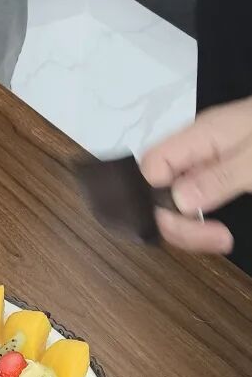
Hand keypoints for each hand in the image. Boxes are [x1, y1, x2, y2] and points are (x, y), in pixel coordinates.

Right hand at [141, 98, 251, 253]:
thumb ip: (220, 177)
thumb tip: (177, 201)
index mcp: (201, 136)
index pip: (152, 166)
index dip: (156, 195)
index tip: (189, 218)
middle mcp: (197, 152)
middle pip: (160, 191)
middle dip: (179, 222)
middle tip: (218, 239)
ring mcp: (208, 166)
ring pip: (176, 205)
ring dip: (192, 230)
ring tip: (223, 240)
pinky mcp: (221, 179)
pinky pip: (197, 206)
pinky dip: (203, 225)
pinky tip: (222, 235)